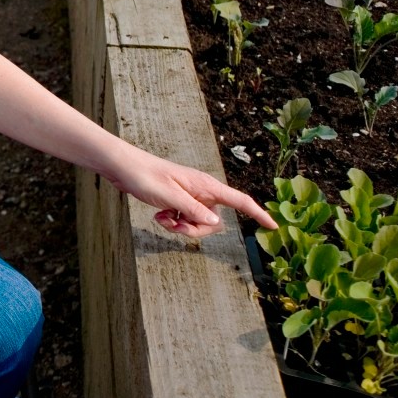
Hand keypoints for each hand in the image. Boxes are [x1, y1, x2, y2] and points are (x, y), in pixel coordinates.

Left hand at [103, 148, 276, 237]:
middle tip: (174, 225)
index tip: (274, 226)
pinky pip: (184, 220)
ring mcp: (190, 197)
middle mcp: (202, 191)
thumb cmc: (145, 176)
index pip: (239, 201)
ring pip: (198, 224)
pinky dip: (173, 223)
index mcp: (205, 186)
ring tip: (162, 218)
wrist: (124, 167)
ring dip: (181, 227)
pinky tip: (158, 216)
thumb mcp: (170, 197)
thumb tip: (217, 223)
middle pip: (214, 222)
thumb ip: (194, 211)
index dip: (258, 213)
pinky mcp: (178, 201)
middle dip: (196, 230)